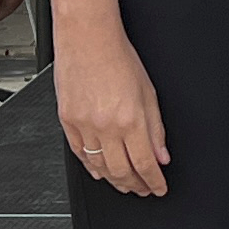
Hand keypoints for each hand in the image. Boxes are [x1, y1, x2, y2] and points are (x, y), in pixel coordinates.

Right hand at [55, 23, 169, 197]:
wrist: (87, 39)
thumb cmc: (118, 58)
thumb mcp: (149, 93)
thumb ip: (156, 129)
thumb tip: (161, 155)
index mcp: (130, 119)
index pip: (145, 164)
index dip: (153, 182)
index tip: (158, 188)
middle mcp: (106, 126)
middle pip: (121, 171)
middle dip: (135, 186)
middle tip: (143, 190)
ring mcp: (83, 125)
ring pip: (99, 167)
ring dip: (114, 180)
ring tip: (125, 184)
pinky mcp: (67, 121)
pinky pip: (79, 153)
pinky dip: (91, 167)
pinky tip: (99, 172)